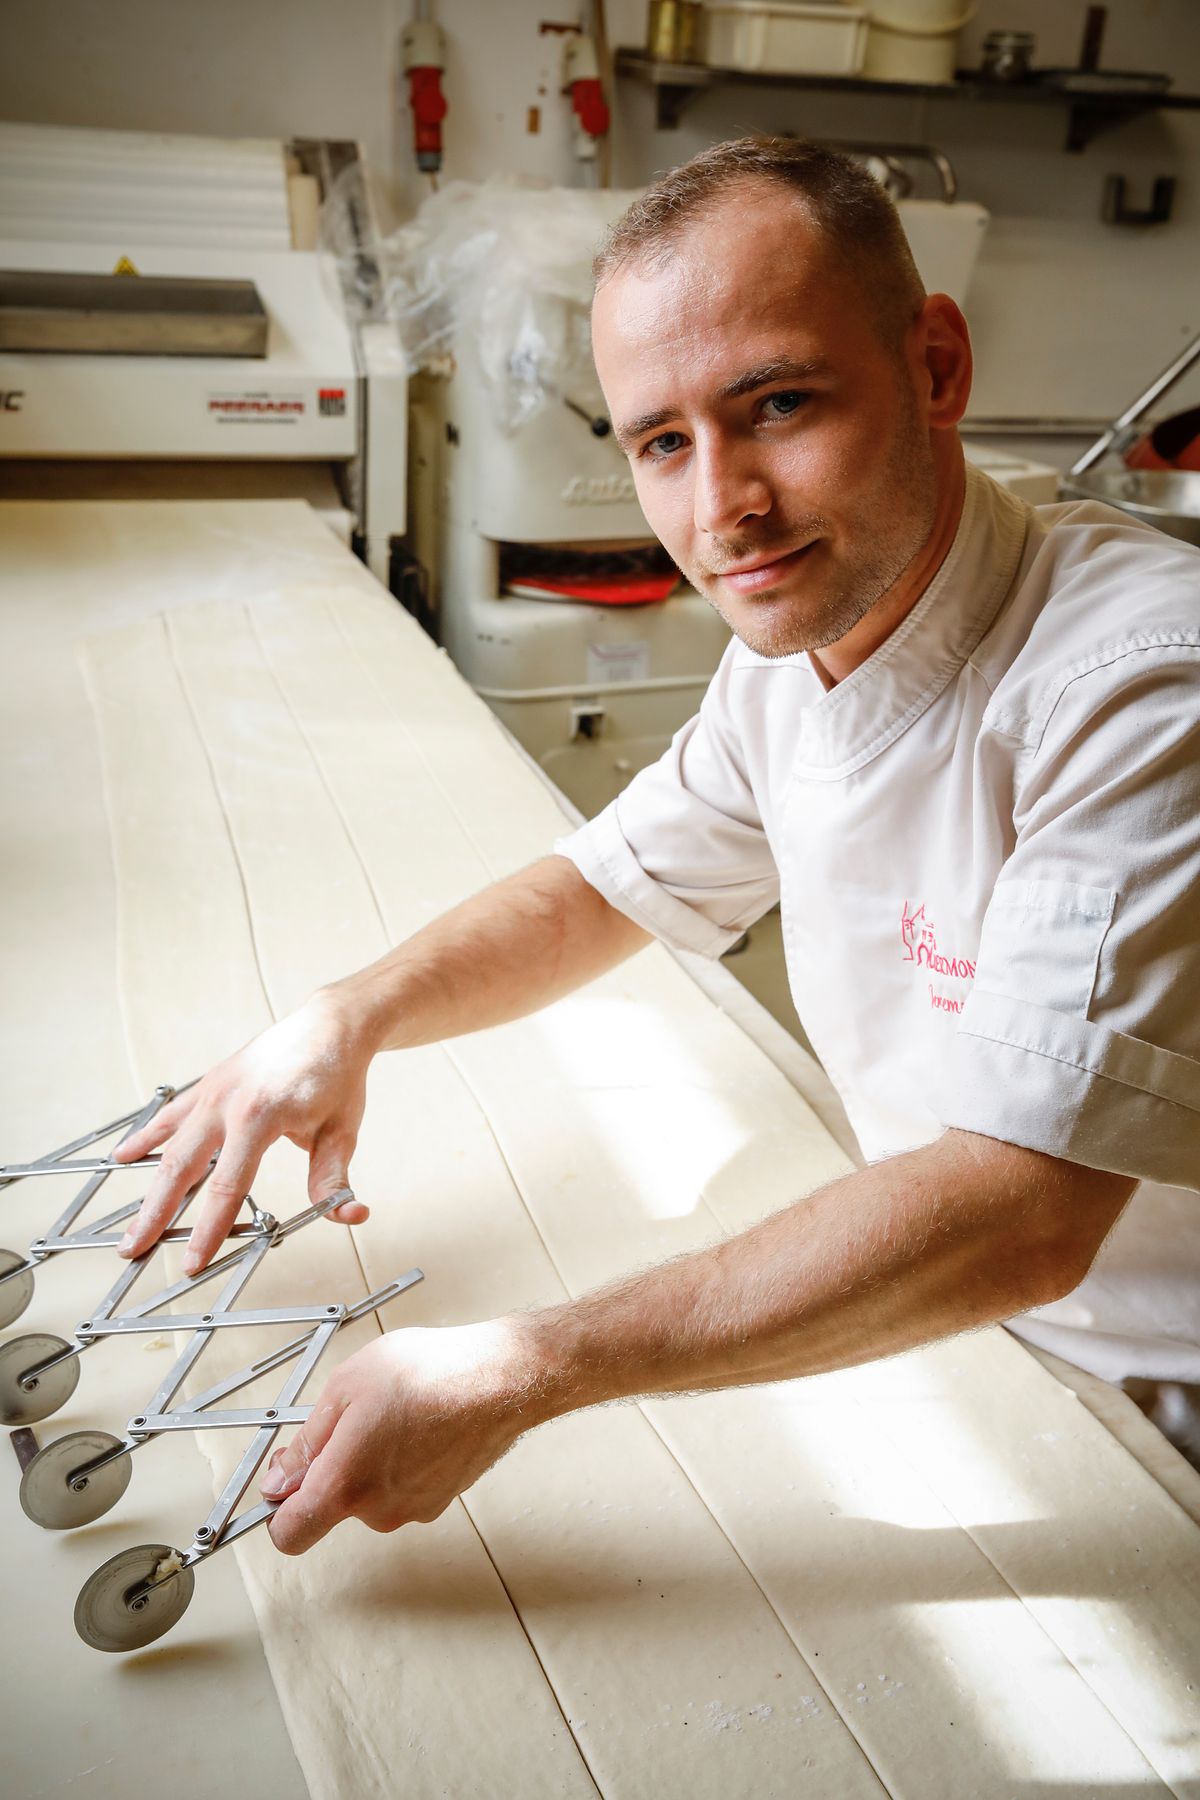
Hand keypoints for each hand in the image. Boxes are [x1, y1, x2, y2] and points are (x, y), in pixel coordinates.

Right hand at [113, 991, 373, 1271]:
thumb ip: (334, 1180)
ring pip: (170, 1145)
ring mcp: (213, 1090)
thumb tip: (349, 1216)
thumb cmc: (335, 1077)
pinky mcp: (210, 1083)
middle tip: (133, 1250)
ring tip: (129, 1222)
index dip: (207, 1229)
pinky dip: (148, 1136)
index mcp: (259, 1117)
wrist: (329, 1026)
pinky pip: (172, 1114)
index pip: (227, 1187)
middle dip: (156, 1215)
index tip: (192, 1262)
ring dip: (147, 1185)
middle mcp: (227, 1103)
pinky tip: (124, 1155)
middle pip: (182, 1169)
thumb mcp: (341, 1133)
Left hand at [262, 1321, 534, 1554]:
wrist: (499, 1379)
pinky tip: (419, 1425)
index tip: (286, 1478)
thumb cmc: (425, 1373)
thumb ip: (306, 1443)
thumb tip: (277, 1483)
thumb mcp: (345, 1388)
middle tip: (351, 1418)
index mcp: (344, 1485)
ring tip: (393, 1414)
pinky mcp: (440, 1501)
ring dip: (370, 1464)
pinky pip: (402, 1490)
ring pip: (370, 1496)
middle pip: (332, 1507)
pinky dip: (402, 1465)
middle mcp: (377, 1512)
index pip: (289, 1535)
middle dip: (332, 1469)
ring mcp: (412, 1510)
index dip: (278, 1510)